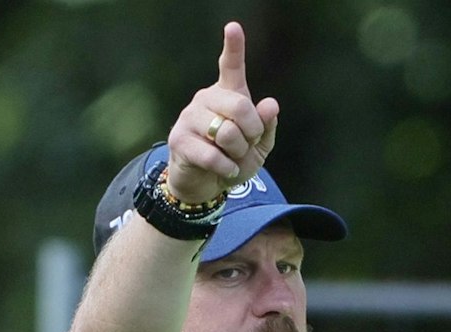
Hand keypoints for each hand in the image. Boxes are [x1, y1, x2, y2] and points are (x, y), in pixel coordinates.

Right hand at [163, 22, 279, 204]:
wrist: (206, 185)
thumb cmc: (232, 160)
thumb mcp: (258, 146)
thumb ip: (265, 126)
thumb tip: (270, 104)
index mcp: (227, 94)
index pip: (231, 66)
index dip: (234, 47)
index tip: (233, 27)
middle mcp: (206, 98)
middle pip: (241, 107)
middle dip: (252, 133)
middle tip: (246, 145)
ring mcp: (189, 116)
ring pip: (227, 132)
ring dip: (238, 153)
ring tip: (230, 159)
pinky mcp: (179, 139)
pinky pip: (214, 155)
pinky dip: (227, 168)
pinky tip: (224, 170)